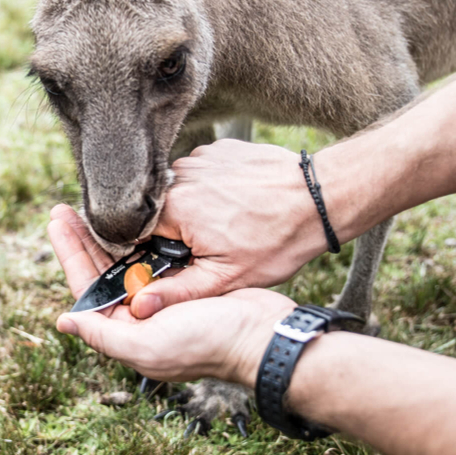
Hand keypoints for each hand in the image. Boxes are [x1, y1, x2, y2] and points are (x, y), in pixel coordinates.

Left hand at [48, 204, 295, 386]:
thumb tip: (64, 321)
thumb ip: (104, 334)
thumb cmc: (210, 343)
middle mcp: (139, 316)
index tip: (58, 222)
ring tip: (88, 207)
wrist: (265, 335)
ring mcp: (162, 299)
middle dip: (82, 239)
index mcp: (126, 332)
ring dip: (106, 235)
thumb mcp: (148, 344)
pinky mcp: (185, 283)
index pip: (86, 288)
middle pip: (101, 271)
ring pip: (124, 261)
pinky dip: (137, 237)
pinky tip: (127, 217)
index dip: (70, 253)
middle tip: (64, 208)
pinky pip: (151, 256)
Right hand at [130, 140, 326, 318]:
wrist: (319, 198)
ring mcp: (199, 157)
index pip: (136, 232)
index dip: (148, 251)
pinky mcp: (218, 148)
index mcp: (173, 207)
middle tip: (210, 245)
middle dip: (174, 231)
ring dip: (192, 209)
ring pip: (178, 191)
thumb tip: (138, 305)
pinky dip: (211, 189)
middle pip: (157, 210)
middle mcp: (179, 174)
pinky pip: (200, 173)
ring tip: (226, 224)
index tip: (171, 261)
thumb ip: (177, 292)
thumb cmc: (277, 240)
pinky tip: (235, 203)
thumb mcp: (226, 279)